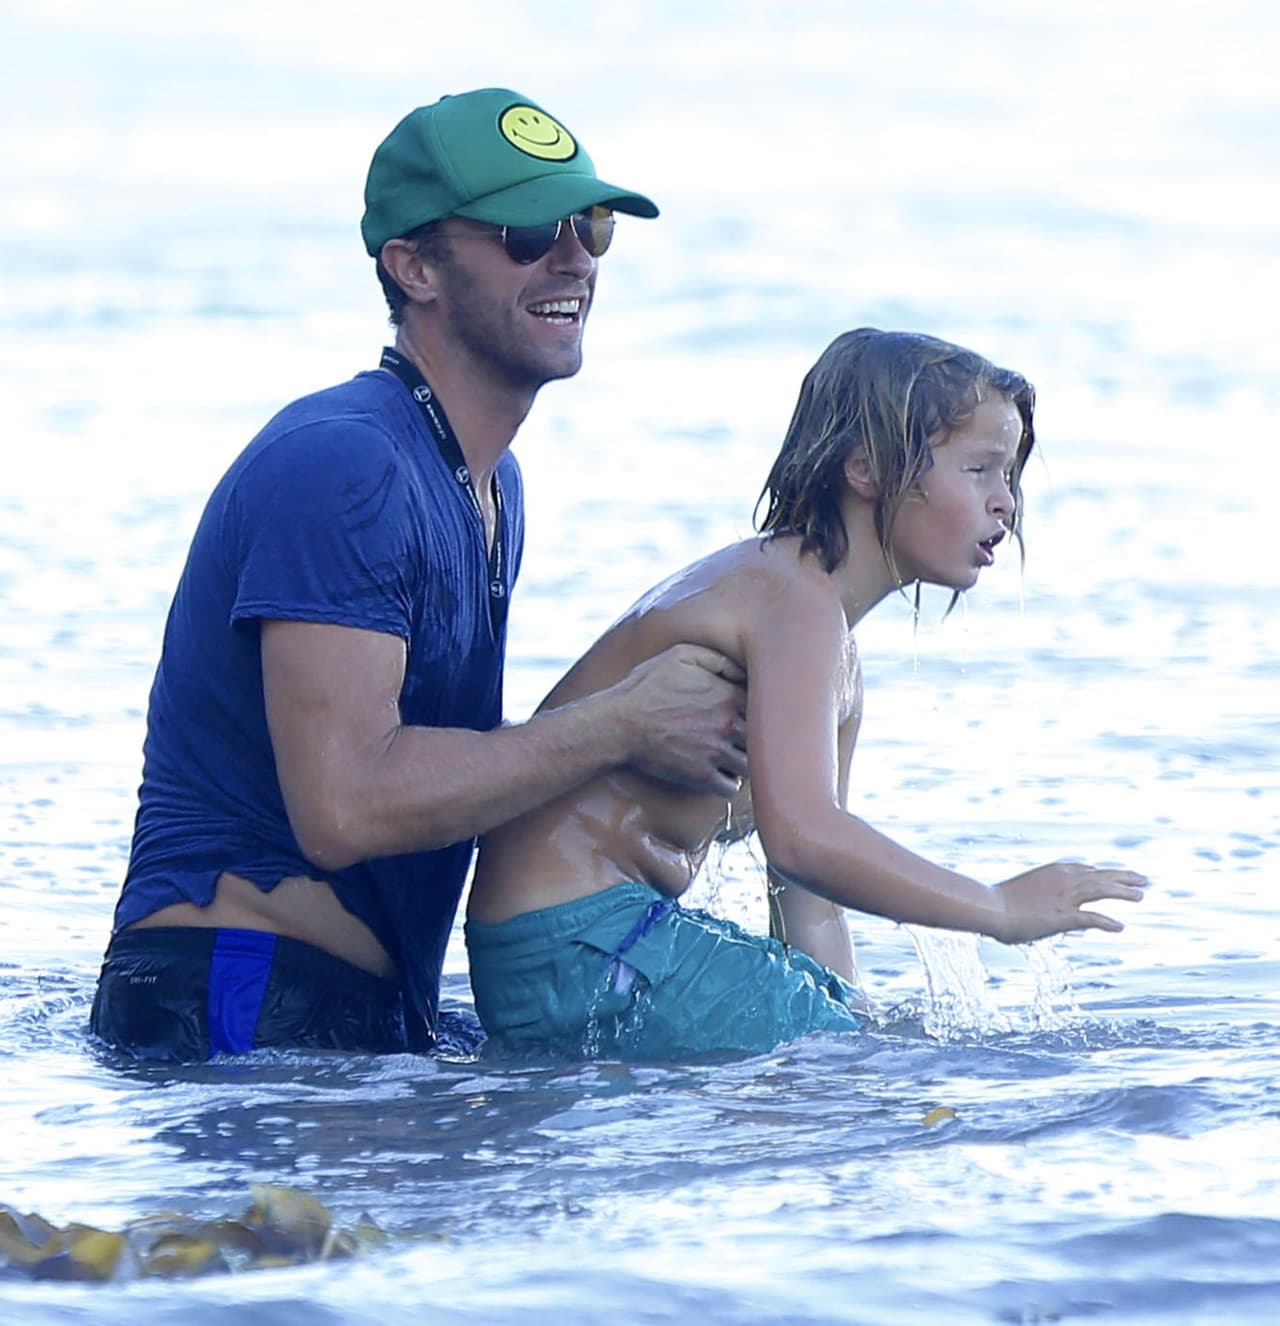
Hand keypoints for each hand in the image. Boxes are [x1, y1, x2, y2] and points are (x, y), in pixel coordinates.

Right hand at [610, 644, 747, 796]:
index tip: (744, 713)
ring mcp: (716, 752)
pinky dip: (729, 783)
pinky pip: (731, 788)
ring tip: (733, 758)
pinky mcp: (701, 776)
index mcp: (728, 695)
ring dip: (744, 762)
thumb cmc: (647, 686)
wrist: (619, 724)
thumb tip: (744, 670)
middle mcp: (728, 724)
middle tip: (740, 737)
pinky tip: (721, 774)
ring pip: (750, 765)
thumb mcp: (680, 656)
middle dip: (753, 737)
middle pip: (762, 737)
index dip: (757, 710)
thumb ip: (718, 660)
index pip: (764, 706)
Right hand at [992, 862, 1148, 943]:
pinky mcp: (1064, 916)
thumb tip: (1037, 904)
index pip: (1085, 870)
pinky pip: (1093, 919)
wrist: (990, 907)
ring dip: (1123, 893)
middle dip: (1123, 876)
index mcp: (1054, 870)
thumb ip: (1038, 895)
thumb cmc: (997, 901)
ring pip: (1103, 891)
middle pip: (1101, 875)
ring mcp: (1065, 897)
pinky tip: (1120, 927)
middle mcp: (1064, 879)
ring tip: (1140, 895)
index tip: (1112, 876)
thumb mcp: (1023, 891)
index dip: (1102, 874)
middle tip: (1142, 879)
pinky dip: (1107, 922)